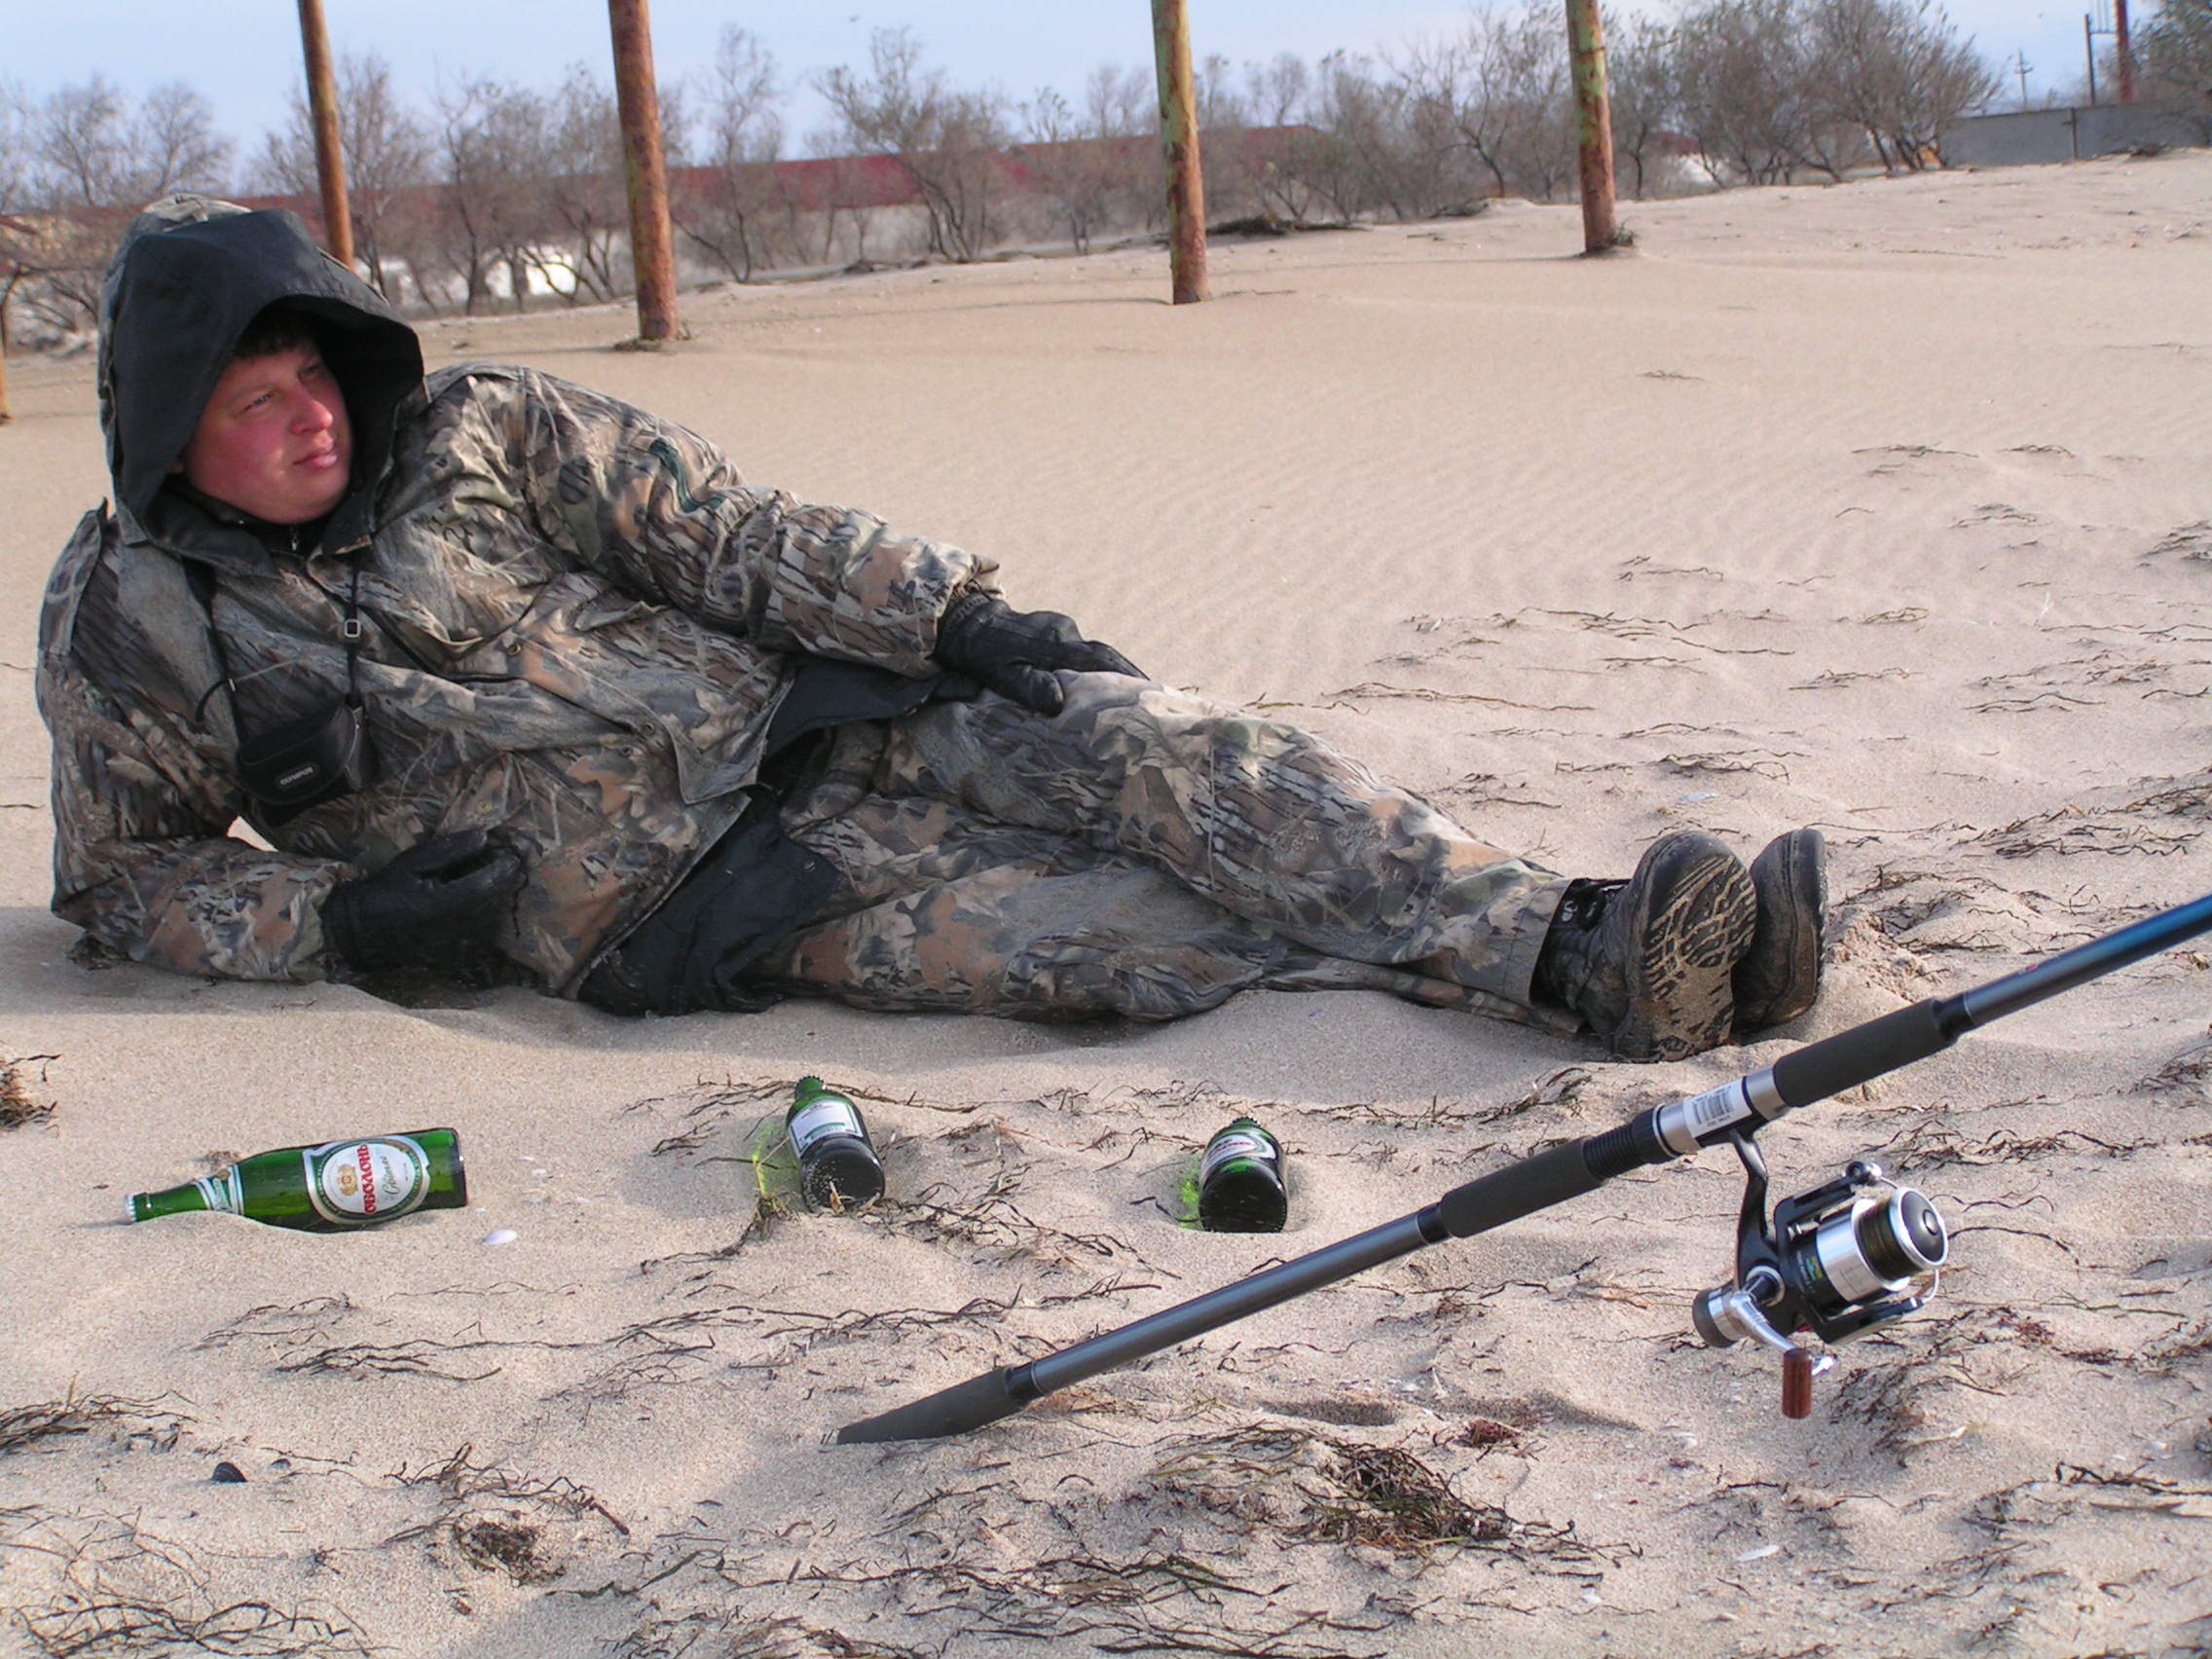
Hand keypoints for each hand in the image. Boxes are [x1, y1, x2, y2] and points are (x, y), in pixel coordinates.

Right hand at [323, 830, 525, 974]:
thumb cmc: (388, 890)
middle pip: (492, 904)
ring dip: (498, 900)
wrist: (366, 931)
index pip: (484, 886)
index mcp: (438, 905)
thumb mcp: (413, 862)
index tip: (512, 857)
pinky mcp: (456, 959)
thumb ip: (450, 850)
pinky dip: (489, 918)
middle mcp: (450, 930)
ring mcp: (454, 949)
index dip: (502, 871)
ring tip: (496, 882)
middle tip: (509, 866)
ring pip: (492, 921)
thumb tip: (484, 837)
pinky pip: (484, 937)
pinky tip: (483, 904)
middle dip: (504, 883)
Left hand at [932, 587, 1143, 715]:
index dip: (1129, 676)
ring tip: (1131, 696)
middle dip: (1130, 675)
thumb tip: (1058, 702)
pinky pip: (1080, 650)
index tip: (1152, 692)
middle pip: (1106, 654)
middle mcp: (1064, 632)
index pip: (1102, 660)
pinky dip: (1093, 667)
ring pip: (1093, 653)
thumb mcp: (1001, 674)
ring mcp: (1060, 628)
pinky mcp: (1054, 630)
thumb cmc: (982, 654)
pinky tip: (1098, 684)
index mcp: (1055, 643)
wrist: (966, 622)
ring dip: (1112, 671)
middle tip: (1153, 696)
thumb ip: (1029, 686)